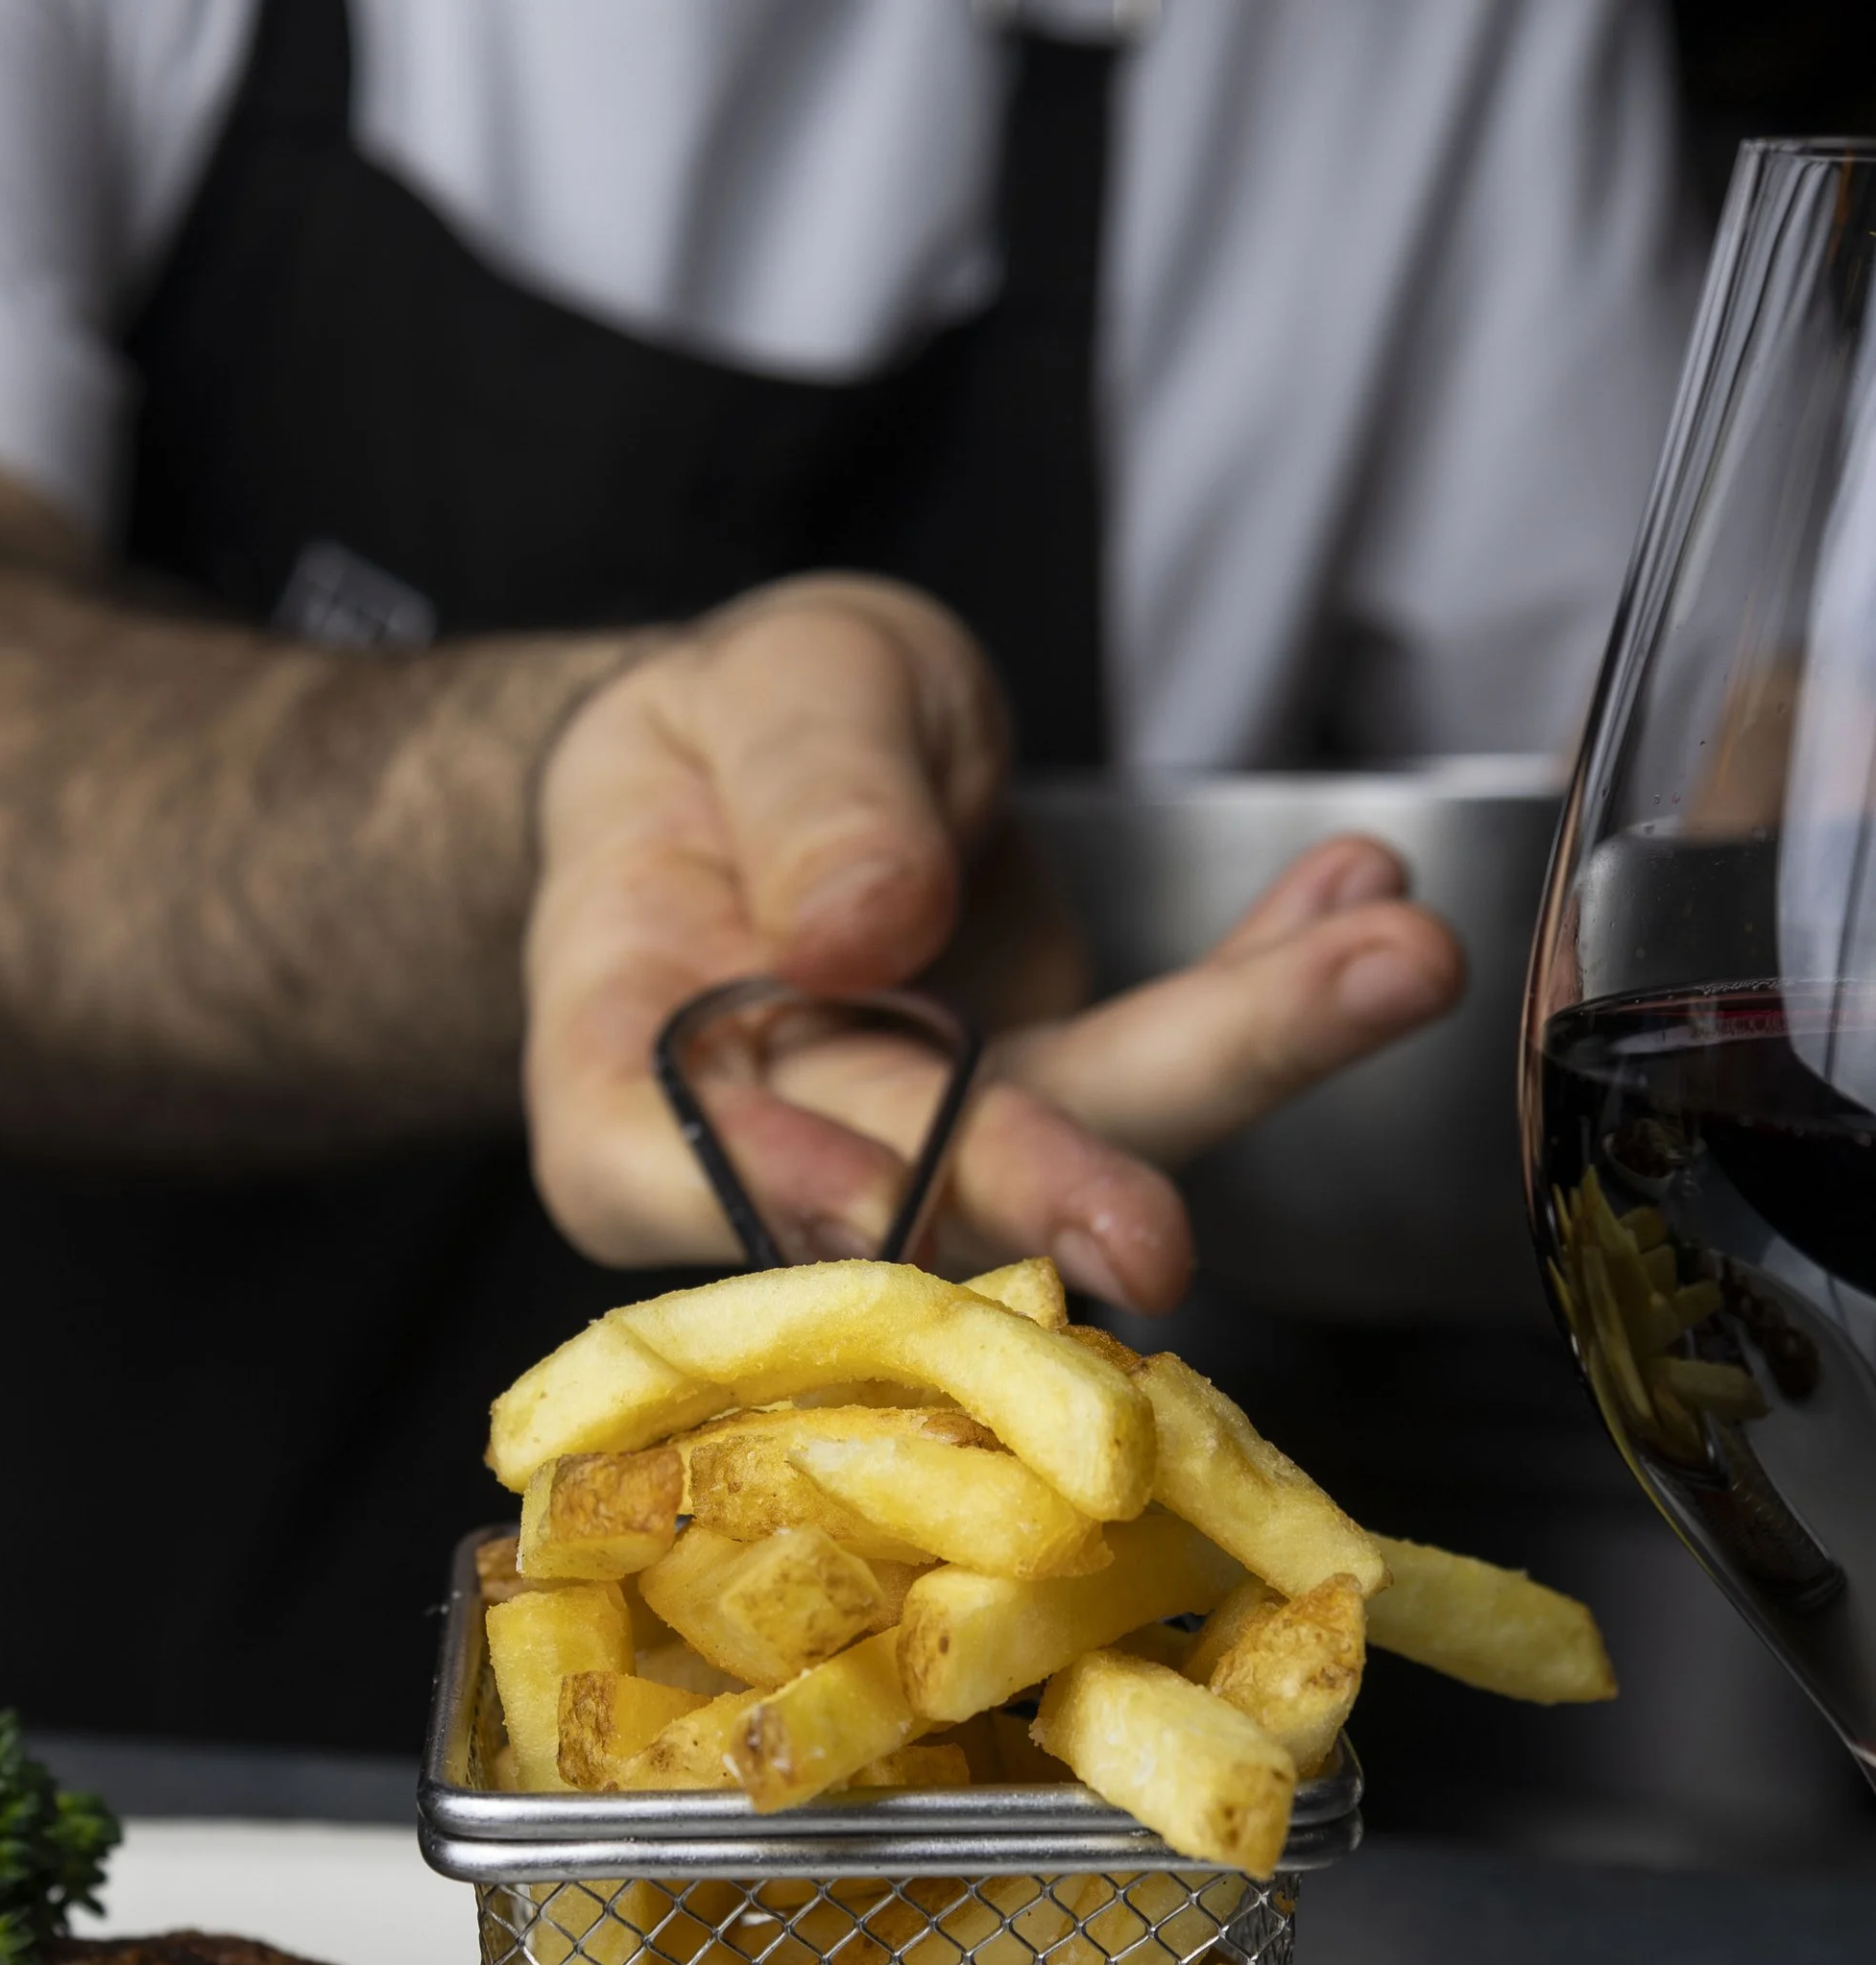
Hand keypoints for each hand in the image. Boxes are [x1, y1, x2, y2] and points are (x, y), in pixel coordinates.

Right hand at [523, 574, 1463, 1307]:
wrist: (792, 753)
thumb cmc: (732, 736)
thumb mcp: (762, 693)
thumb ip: (809, 793)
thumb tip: (863, 923)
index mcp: (628, 1071)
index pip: (660, 1166)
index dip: (773, 1193)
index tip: (887, 1193)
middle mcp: (788, 1145)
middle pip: (912, 1179)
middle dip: (1059, 1177)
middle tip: (1169, 1215)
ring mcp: (941, 1144)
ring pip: (1083, 1131)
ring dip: (1245, 1050)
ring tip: (1393, 951)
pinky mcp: (1061, 1106)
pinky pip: (1172, 1057)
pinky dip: (1273, 981)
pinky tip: (1359, 894)